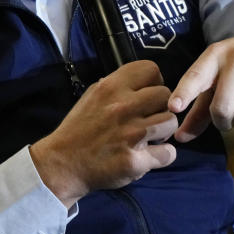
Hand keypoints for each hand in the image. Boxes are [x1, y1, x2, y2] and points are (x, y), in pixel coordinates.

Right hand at [30, 60, 177, 207]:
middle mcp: (122, 107)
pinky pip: (168, 153)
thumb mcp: (91, 97)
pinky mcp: (135, 160)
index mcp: (110, 88)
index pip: (151, 69)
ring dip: (163, 131)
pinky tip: (149, 156)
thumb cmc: (77, 129)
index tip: (147, 96)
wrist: (62, 164)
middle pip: (165, 95)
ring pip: (170, 122)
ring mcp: (130, 134)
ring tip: (150, 138)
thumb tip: (138, 83)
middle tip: (149, 119)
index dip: (154, 82)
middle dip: (160, 107)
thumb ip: (115, 87)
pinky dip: (162, 156)